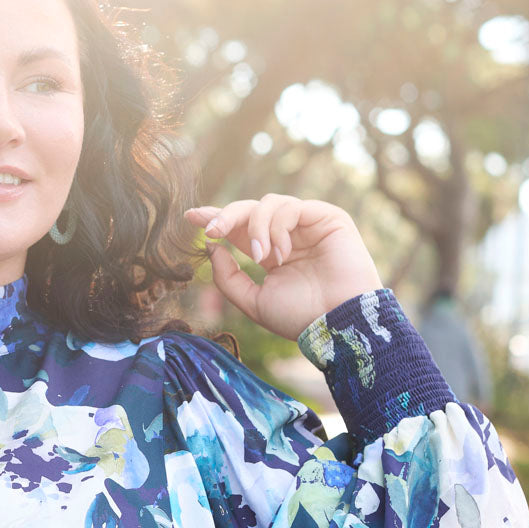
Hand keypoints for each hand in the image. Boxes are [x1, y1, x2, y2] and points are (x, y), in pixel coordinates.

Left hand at [183, 194, 382, 340]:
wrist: (338, 323)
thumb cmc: (300, 317)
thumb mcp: (253, 301)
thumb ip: (228, 278)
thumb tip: (211, 247)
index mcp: (270, 253)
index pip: (239, 228)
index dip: (216, 219)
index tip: (190, 216)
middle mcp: (288, 236)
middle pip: (249, 210)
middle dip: (226, 216)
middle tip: (211, 230)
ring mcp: (307, 225)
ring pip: (268, 203)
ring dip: (256, 228)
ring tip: (260, 257)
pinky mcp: (327, 217)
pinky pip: (290, 207)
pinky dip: (278, 227)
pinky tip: (280, 253)